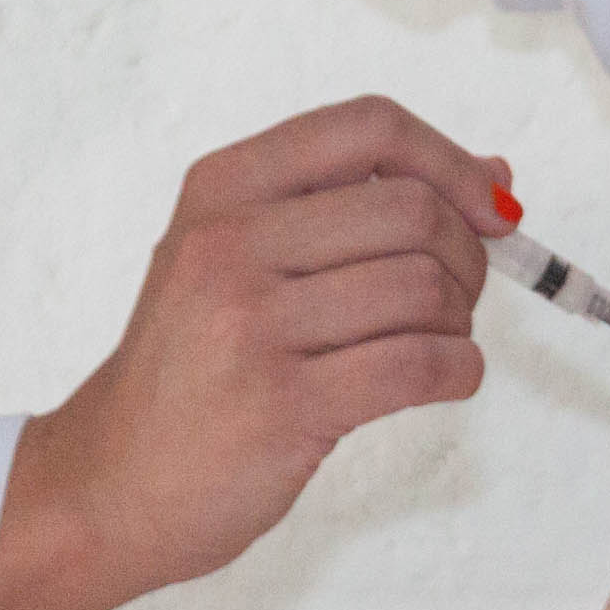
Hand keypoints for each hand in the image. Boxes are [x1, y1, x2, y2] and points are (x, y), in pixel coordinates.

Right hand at [0, 97, 498, 609]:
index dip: (451, 159)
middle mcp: (230, 244)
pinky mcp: (284, 406)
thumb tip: (497, 178)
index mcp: (221, 188)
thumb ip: (352, 208)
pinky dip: (460, 371)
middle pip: (413, 210)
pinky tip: (444, 378)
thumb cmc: (194, 366)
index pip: (369, 127)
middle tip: (456, 297)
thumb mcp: (237, 258)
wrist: (113, 482)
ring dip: (460, 321)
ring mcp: (252, 325)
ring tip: (435, 343)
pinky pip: (420, 365)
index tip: (489, 206)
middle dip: (467, 254)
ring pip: (425, 288)